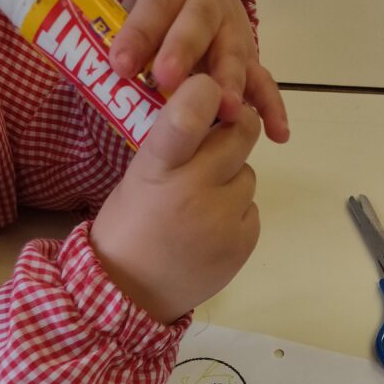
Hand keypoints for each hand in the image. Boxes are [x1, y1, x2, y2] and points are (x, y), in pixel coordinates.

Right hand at [90, 74, 260, 323]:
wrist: (131, 294)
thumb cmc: (130, 226)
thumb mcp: (139, 176)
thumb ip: (175, 144)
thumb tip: (214, 107)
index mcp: (157, 168)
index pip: (187, 118)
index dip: (205, 94)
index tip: (208, 90)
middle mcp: (193, 190)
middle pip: (240, 134)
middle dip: (233, 130)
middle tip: (216, 144)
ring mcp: (222, 220)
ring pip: (249, 174)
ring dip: (232, 180)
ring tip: (204, 203)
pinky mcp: (242, 243)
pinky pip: (252, 210)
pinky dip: (237, 214)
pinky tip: (211, 230)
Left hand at [109, 0, 288, 142]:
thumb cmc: (156, 18)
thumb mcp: (133, 13)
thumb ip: (121, 39)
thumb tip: (92, 75)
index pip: (155, 5)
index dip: (139, 33)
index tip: (120, 65)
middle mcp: (208, 5)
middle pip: (197, 26)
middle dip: (183, 52)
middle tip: (168, 81)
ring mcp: (234, 34)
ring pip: (233, 56)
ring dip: (230, 84)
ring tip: (227, 111)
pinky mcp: (251, 61)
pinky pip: (264, 84)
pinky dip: (272, 108)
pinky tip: (278, 135)